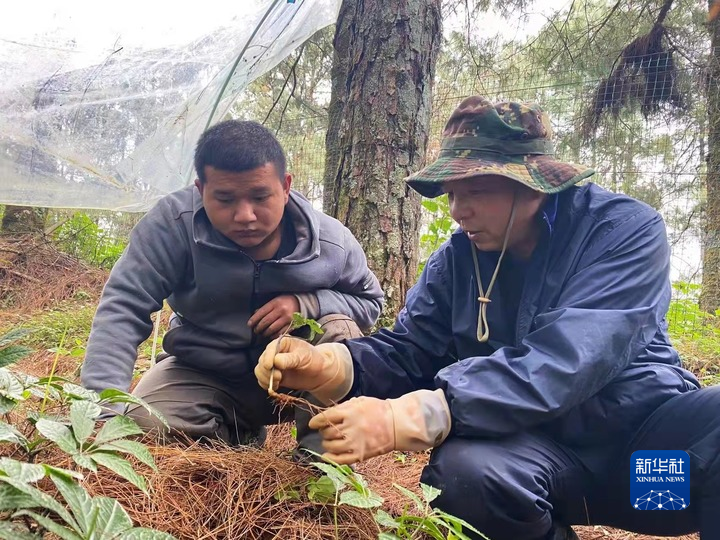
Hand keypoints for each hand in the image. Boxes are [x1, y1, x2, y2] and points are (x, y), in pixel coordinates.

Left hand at [248, 295, 299, 338]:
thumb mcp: (275, 301)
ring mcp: (287, 318)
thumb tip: (254, 315)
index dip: (254, 320)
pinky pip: (280, 333)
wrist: (300, 303)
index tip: (249, 325)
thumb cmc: (284, 302)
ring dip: (265, 333)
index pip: (261, 312)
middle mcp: (281, 310)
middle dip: (258, 328)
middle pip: (265, 322)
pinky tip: (271, 335)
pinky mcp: (292, 325)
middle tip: (256, 331)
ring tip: (262, 334)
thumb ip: (265, 308)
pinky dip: (274, 336)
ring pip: (272, 329)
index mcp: (275, 303)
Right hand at [255, 337, 353, 403]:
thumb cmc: (313, 359)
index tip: (270, 366)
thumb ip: (290, 359)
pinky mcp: (272, 375)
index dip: (268, 358)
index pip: (270, 349)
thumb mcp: (303, 356)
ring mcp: (272, 364)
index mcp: (282, 343)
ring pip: (259, 371)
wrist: (318, 372)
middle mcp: (274, 352)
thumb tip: (276, 361)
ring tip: (278, 382)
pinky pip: (262, 380)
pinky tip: (276, 386)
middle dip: (267, 371)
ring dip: (265, 378)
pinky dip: (266, 384)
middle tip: (279, 377)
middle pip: (262, 361)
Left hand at [307, 389, 451, 464]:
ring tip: (330, 441)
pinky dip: (330, 459)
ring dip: (327, 444)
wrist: (397, 424)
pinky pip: (340, 460)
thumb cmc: (378, 410)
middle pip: (327, 432)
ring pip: (330, 446)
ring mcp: (355, 443)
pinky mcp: (360, 455)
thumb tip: (326, 415)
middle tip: (327, 431)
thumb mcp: (360, 401)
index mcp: (350, 412)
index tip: (313, 424)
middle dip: (324, 432)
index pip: (326, 417)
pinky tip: (327, 456)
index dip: (316, 421)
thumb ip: (343, 407)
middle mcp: (351, 427)